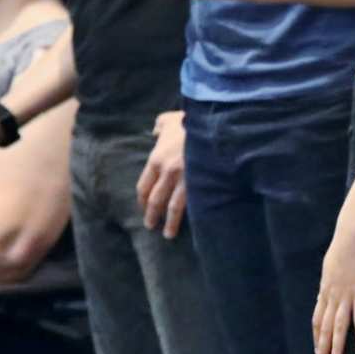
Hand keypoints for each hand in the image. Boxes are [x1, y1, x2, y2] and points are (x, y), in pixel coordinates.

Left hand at [136, 111, 188, 237]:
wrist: (212, 124)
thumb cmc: (190, 121)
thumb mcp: (170, 119)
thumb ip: (160, 126)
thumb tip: (155, 131)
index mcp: (157, 159)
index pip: (144, 185)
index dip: (142, 199)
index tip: (143, 206)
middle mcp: (167, 172)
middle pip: (155, 199)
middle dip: (152, 215)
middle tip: (150, 226)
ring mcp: (184, 179)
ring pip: (172, 207)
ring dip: (168, 222)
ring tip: (167, 234)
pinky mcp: (200, 183)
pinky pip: (191, 204)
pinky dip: (187, 216)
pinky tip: (190, 224)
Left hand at [311, 228, 354, 353]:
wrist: (351, 237)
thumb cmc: (342, 247)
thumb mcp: (328, 266)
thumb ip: (326, 283)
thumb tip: (322, 295)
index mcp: (324, 290)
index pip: (317, 319)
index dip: (316, 336)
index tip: (316, 349)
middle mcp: (332, 296)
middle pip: (324, 327)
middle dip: (321, 348)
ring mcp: (346, 296)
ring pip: (339, 327)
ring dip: (336, 347)